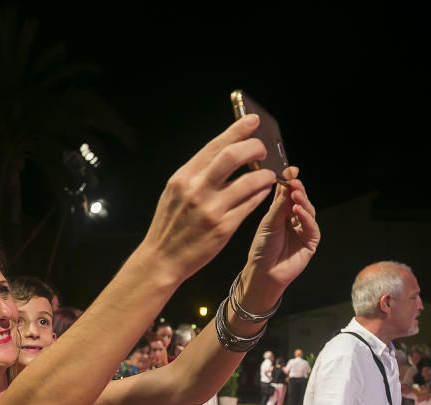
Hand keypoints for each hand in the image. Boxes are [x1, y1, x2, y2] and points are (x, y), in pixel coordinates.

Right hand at [141, 114, 277, 282]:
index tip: (253, 121)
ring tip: (268, 175)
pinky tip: (263, 191)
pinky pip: (251, 203)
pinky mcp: (224, 227)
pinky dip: (261, 194)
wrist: (162, 258)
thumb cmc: (170, 225)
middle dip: (255, 148)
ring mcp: (211, 209)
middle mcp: (196, 190)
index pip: (215, 146)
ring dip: (265, 175)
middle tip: (263, 151)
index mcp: (183, 177)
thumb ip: (197, 174)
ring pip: (250, 180)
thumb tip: (224, 153)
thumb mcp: (175, 192)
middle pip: (233, 155)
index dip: (237, 130)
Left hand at [239, 166, 319, 308]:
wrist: (263, 273)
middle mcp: (294, 219)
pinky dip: (306, 218)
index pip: (287, 194)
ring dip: (302, 201)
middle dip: (298, 190)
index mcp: (281, 213)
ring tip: (295, 194)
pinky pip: (311, 227)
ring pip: (308, 211)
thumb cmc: (261, 249)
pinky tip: (298, 211)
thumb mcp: (268, 223)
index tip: (290, 170)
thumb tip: (286, 182)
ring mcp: (304, 230)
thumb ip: (278, 205)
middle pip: (300, 200)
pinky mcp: (311, 241)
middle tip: (294, 181)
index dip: (289, 182)